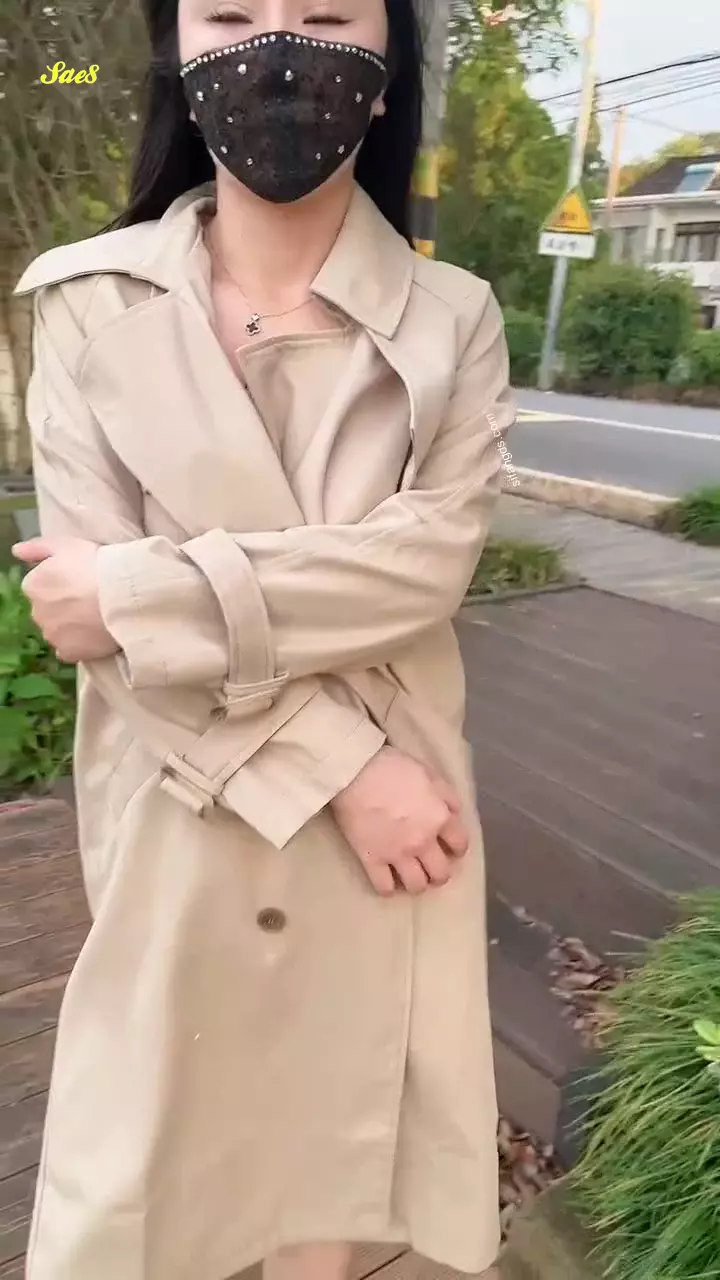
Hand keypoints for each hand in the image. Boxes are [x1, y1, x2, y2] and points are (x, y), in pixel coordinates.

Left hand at [13, 537, 118, 663]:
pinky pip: (68, 650)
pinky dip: (77, 644)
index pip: (39, 585)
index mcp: (33, 585)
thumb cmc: (95, 565)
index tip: (79, 580)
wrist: (122, 596)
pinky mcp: (68, 652)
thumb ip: (37, 547)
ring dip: (69, 625)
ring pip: (56, 630)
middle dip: (62, 605)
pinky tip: (92, 635)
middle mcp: (36, 612)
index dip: (60, 582)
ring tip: (95, 617)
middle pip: (47, 609)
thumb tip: (17, 551)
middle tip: (89, 597)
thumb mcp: (66, 544)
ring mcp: (51, 635)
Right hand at [331, 746, 469, 896]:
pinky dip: (388, 888)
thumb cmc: (393, 767)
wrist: (355, 771)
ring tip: (411, 876)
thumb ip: (446, 796)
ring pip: (416, 886)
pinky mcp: (372, 860)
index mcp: (439, 818)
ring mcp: (397, 854)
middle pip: (441, 873)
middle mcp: (423, 842)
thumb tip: (455, 813)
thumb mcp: (429, 773)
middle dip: (440, 873)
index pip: (460, 844)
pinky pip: (384, 887)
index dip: (457, 848)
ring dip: (417, 883)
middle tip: (431, 866)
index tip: (451, 847)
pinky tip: (388, 881)